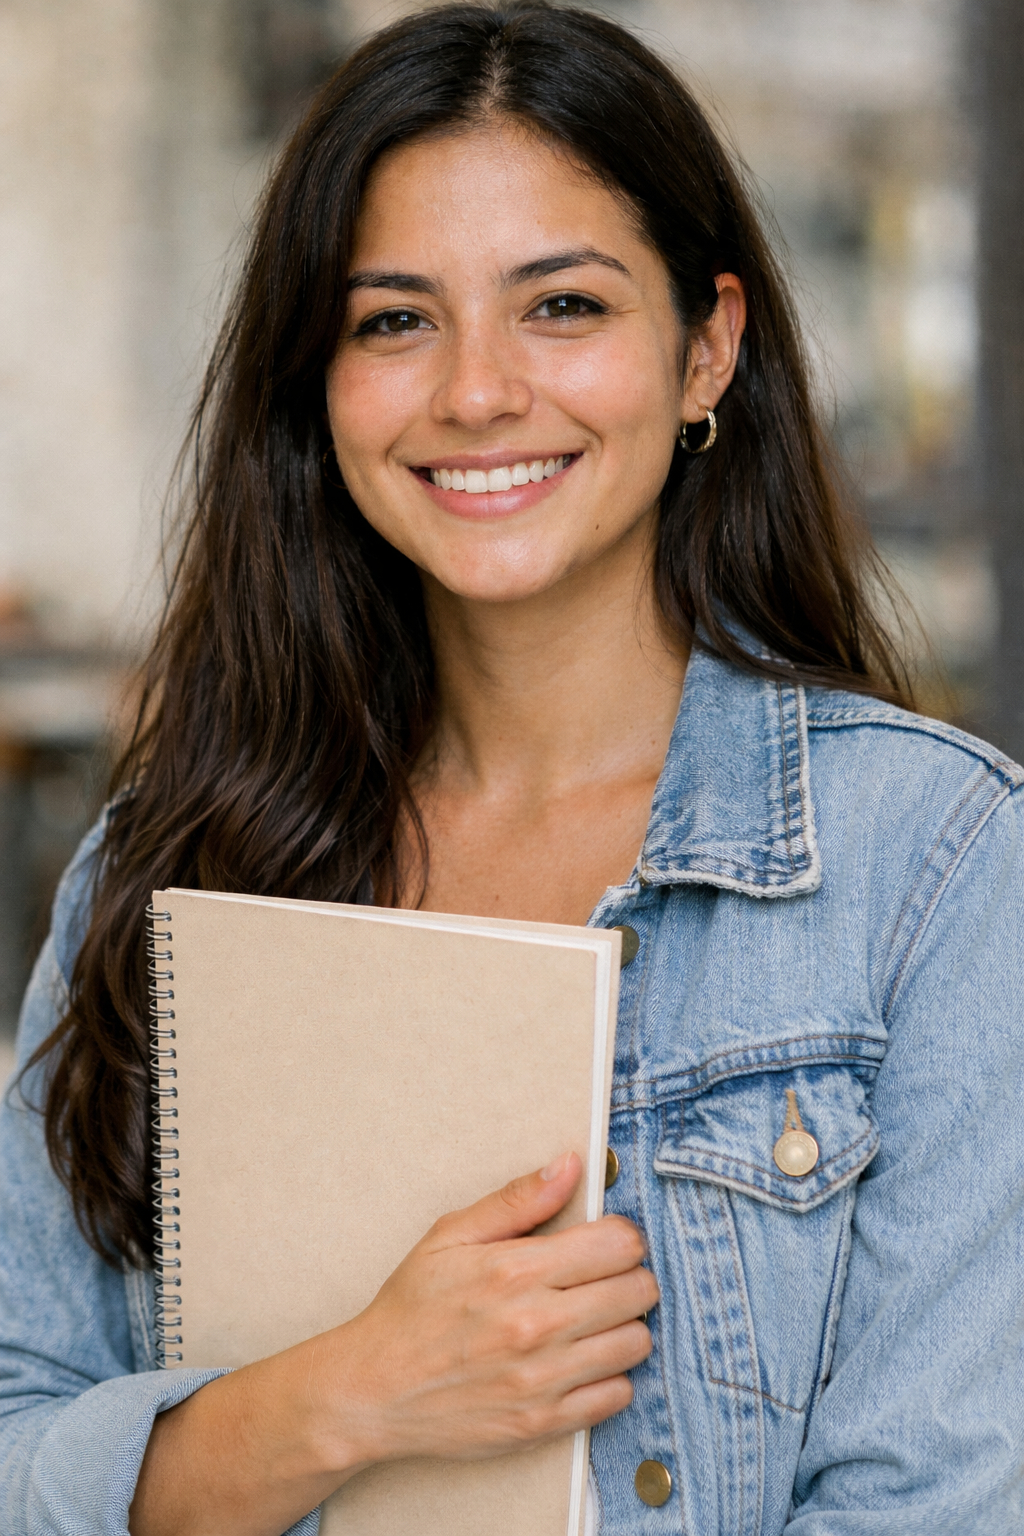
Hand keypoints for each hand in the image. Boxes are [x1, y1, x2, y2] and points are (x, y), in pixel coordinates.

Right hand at [130, 1152, 656, 1535]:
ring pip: (635, 1340)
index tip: (601, 1229)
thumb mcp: (445, 1235)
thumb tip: (570, 1160)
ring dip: (623, 1321)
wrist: (361, 1395)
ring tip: (585, 1309)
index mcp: (515, 1271)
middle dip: (627, 1272)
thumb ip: (513, 1198)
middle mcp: (536, 1326)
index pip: (617, 1239)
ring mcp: (542, 1382)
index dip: (619, 1230)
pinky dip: (610, 1373)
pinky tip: (576, 1355)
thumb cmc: (399, 1305)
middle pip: (637, 1287)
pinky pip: (617, 1396)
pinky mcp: (541, 1426)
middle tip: (595, 1266)